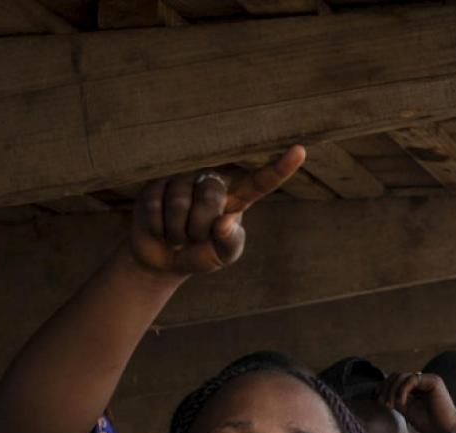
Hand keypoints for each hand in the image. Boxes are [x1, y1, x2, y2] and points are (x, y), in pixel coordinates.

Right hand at [127, 146, 306, 275]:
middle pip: (211, 196)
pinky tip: (160, 227)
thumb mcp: (222, 255)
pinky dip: (158, 227)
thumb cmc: (202, 253)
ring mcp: (183, 179)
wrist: (163, 259)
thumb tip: (223, 223)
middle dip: (200, 226)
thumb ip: (229, 243)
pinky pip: (157, 207)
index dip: (280, 168)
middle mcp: (212, 181)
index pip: (261, 181)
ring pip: (180, 203)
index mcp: (237, 197)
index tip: (300, 151)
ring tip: (177, 234)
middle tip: (194, 237)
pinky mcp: (155, 184)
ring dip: (178, 231)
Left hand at [379, 372, 455, 432]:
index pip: (397, 380)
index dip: (385, 386)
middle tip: (382, 402)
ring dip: (392, 390)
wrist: (446, 431)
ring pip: (402, 376)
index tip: (377, 397)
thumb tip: (380, 391)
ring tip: (390, 405)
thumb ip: (396, 399)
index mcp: (418, 387)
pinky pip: (411, 379)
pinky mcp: (434, 380)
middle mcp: (424, 380)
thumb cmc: (429, 424)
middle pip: (398, 375)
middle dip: (386, 387)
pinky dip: (402, 390)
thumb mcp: (407, 410)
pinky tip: (401, 402)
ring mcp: (429, 379)